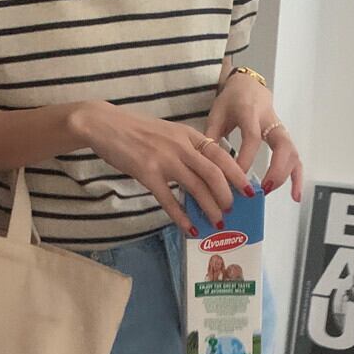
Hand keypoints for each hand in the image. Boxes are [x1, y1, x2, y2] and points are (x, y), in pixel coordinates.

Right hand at [71, 100, 256, 234]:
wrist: (104, 124)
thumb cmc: (136, 131)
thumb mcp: (169, 133)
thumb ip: (187, 148)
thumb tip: (205, 171)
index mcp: (188, 135)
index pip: (221, 154)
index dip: (237, 174)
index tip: (248, 189)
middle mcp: (181, 146)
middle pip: (214, 172)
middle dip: (227, 195)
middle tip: (232, 210)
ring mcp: (164, 159)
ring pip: (196, 187)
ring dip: (209, 208)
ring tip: (217, 222)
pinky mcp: (147, 173)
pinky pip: (169, 199)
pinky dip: (182, 216)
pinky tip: (190, 228)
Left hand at [205, 72, 302, 201]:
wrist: (247, 86)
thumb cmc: (230, 102)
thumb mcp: (216, 115)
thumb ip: (210, 138)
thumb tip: (205, 168)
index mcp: (250, 113)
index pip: (252, 137)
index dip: (246, 158)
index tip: (237, 177)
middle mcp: (270, 121)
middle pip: (282, 145)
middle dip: (275, 170)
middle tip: (260, 189)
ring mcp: (280, 129)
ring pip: (292, 152)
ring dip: (285, 175)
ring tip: (269, 193)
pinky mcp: (284, 138)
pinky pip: (296, 158)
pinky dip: (297, 177)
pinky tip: (295, 195)